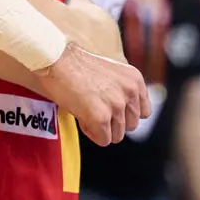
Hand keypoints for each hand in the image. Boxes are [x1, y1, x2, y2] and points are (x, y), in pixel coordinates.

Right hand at [34, 44, 148, 145]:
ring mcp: (116, 105)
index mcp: (135, 80)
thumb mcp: (111, 73)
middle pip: (130, 126)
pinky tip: (80, 115)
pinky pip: (102, 140)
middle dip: (112, 122)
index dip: (124, 114)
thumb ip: (122, 91)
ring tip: (85, 109)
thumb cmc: (76, 65)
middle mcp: (130, 92)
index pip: (144, 112)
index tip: (109, 108)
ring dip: (100, 128)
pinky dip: (90, 132)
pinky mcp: (101, 117)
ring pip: (116, 136)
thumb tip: (124, 113)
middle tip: (93, 108)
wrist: (56, 60)